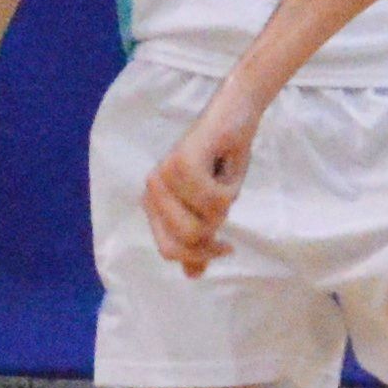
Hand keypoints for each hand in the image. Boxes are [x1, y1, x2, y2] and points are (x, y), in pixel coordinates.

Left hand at [140, 98, 260, 275]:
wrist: (235, 113)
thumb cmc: (223, 158)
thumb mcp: (212, 207)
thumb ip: (199, 237)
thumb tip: (192, 274)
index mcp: (154, 203)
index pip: (169, 250)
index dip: (199, 254)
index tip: (223, 247)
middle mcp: (153, 190)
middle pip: (186, 240)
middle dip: (216, 230)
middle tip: (224, 206)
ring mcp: (164, 176)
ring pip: (204, 222)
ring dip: (226, 205)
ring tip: (224, 181)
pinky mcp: (182, 163)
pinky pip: (215, 202)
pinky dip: (231, 189)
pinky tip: (227, 167)